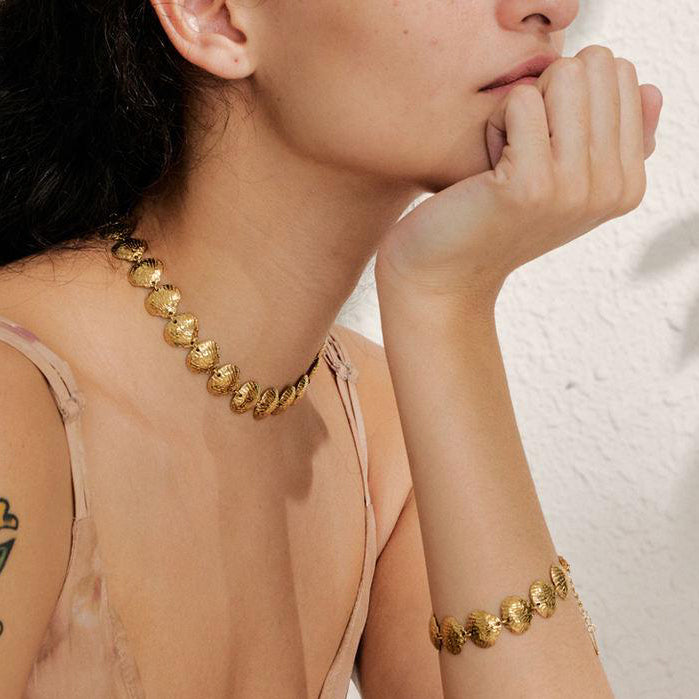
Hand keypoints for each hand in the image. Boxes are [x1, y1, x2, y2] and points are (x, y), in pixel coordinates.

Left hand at [374, 45, 663, 307]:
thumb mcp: (563, 182)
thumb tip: (651, 89)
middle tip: (519, 150)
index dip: (566, 97)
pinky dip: (495, 124)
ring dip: (519, 109)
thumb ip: (609, 139)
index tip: (542, 151)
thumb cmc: (495, 220)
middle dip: (546, 95)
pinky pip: (521, 100)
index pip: (619, 76)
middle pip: (593, 68)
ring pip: (563, 75)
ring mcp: (576, 188)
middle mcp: (613, 189)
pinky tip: (485, 168)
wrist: (446, 274)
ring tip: (503, 159)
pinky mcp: (532, 184)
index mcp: (628, 184)